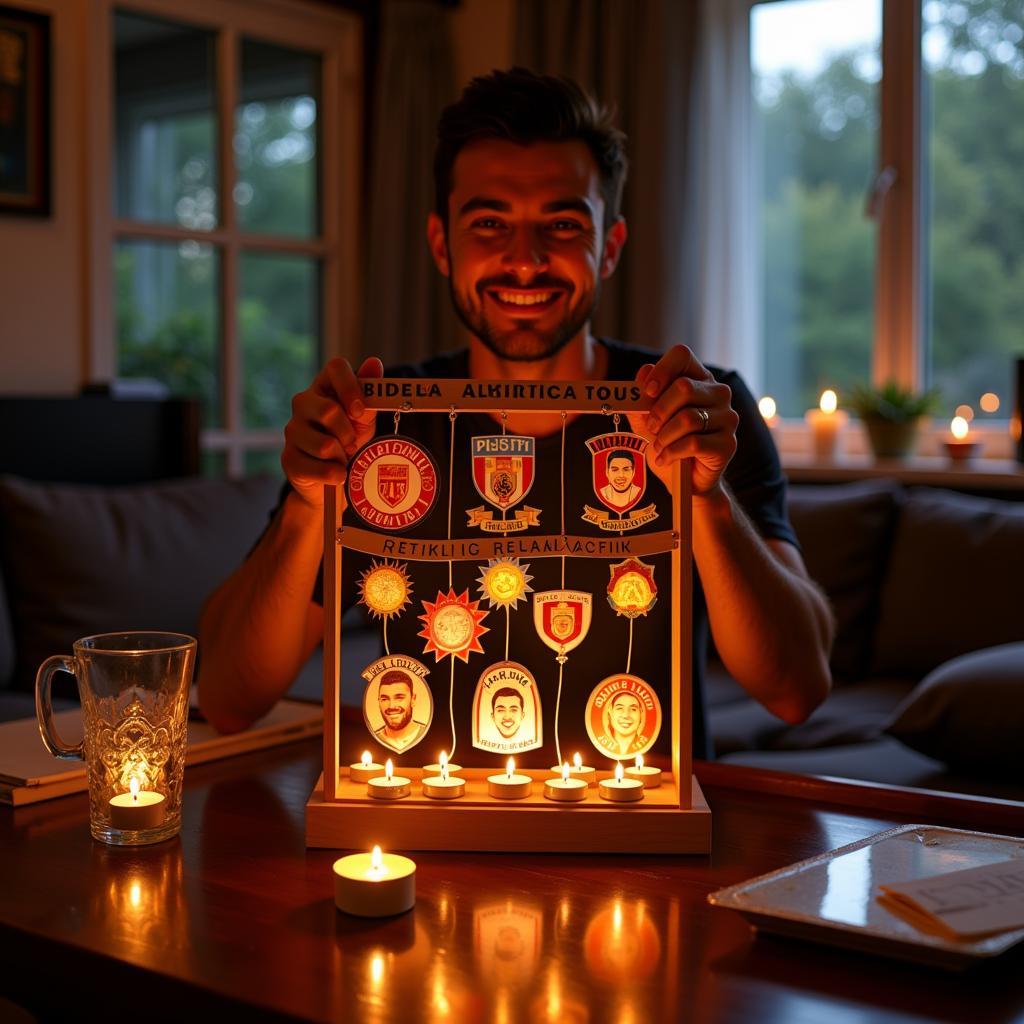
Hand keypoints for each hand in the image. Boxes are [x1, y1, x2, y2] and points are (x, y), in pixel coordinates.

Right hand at [281, 356, 383, 509]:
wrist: (333, 477)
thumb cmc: (349, 440)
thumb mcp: (364, 419)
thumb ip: (369, 395)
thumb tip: (373, 363)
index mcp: (324, 387)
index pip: (336, 367)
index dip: (351, 387)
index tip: (360, 411)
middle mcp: (304, 403)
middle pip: (328, 410)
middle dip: (348, 432)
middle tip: (352, 442)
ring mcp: (292, 430)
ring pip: (325, 445)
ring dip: (342, 457)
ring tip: (341, 458)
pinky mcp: (289, 458)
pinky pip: (319, 468)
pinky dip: (334, 475)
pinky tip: (334, 474)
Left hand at [627, 345, 737, 497]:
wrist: (686, 482)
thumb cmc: (668, 445)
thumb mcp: (647, 422)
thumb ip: (642, 400)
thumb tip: (643, 371)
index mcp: (699, 380)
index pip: (682, 355)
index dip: (662, 370)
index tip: (648, 391)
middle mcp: (718, 394)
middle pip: (684, 387)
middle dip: (659, 411)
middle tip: (651, 428)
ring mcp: (728, 418)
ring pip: (688, 418)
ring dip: (664, 437)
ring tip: (658, 448)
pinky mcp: (728, 443)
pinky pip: (693, 443)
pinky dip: (672, 452)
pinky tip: (666, 459)